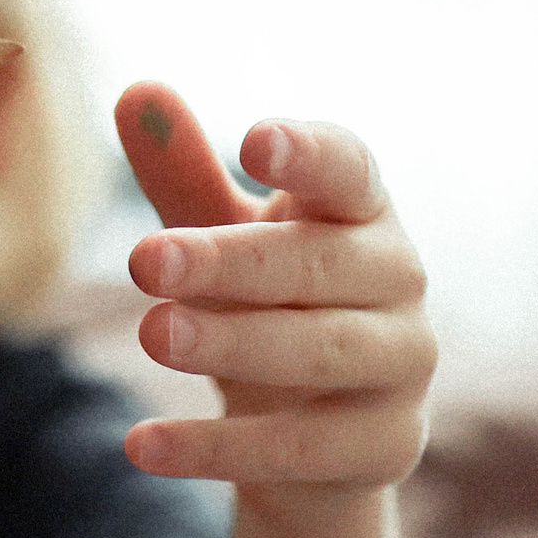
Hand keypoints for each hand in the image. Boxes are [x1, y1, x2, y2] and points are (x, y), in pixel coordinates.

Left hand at [113, 82, 434, 527]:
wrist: (315, 436)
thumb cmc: (267, 303)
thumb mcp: (221, 238)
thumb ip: (183, 172)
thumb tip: (134, 90)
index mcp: (362, 212)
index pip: (350, 170)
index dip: (307, 154)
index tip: (250, 140)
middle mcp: (400, 280)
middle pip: (318, 263)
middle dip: (231, 261)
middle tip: (144, 260)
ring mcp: (403, 366)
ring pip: (320, 351)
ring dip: (233, 343)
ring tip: (150, 334)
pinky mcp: (386, 446)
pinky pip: (300, 448)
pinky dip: (218, 447)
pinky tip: (142, 445)